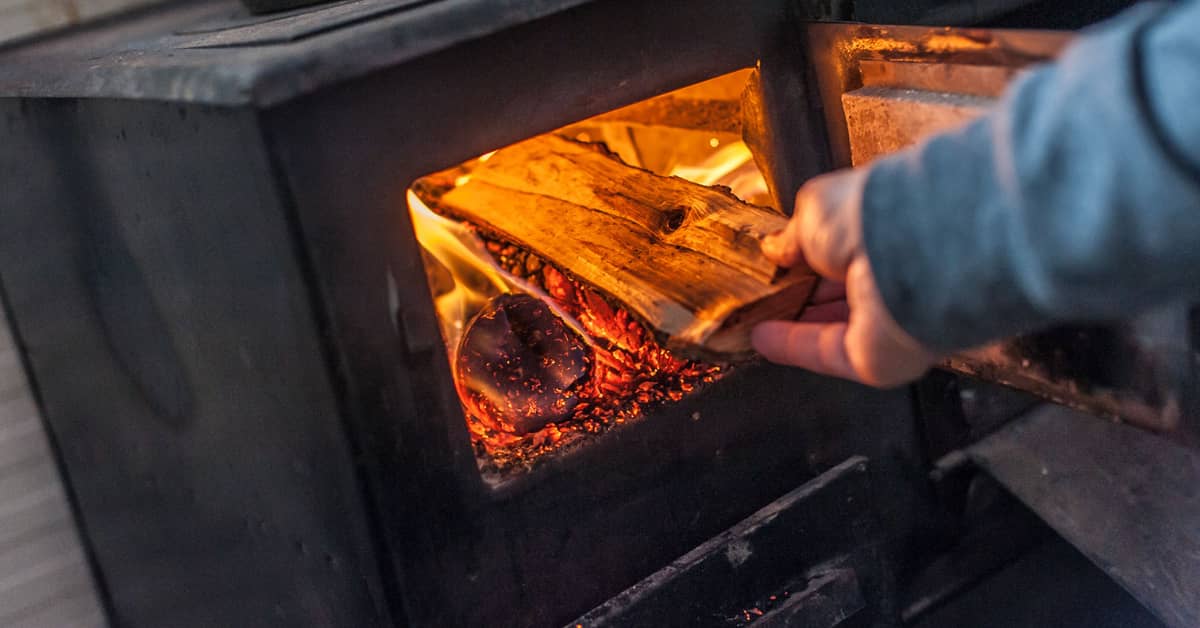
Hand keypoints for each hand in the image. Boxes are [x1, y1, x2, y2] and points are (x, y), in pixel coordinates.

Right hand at [751, 169, 936, 386]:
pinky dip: (792, 345)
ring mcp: (888, 319)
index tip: (777, 262)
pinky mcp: (877, 356)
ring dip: (791, 323)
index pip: (844, 251)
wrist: (915, 248)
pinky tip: (763, 337)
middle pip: (840, 293)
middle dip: (800, 293)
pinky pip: (826, 352)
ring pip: (832, 326)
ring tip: (754, 317)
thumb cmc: (877, 214)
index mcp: (889, 232)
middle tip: (764, 292)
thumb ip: (792, 234)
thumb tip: (775, 247)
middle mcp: (895, 276)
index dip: (808, 258)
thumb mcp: (816, 210)